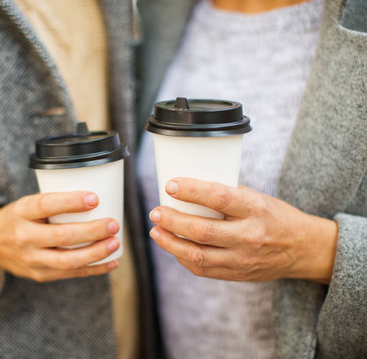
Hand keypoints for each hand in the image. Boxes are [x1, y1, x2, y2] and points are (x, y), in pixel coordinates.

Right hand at [0, 191, 119, 281]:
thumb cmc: (18, 219)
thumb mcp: (26, 204)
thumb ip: (53, 203)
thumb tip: (96, 198)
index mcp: (21, 212)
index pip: (46, 205)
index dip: (71, 202)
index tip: (94, 198)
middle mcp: (24, 237)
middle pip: (62, 236)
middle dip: (92, 231)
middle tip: (113, 224)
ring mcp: (32, 260)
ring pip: (68, 260)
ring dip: (96, 253)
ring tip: (115, 243)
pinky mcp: (41, 275)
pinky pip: (71, 274)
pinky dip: (95, 269)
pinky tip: (112, 262)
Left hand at [149, 178, 337, 283]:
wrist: (304, 249)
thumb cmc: (276, 217)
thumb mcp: (258, 198)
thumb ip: (227, 195)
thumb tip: (189, 188)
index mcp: (255, 209)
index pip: (219, 197)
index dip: (191, 191)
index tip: (171, 185)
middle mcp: (249, 236)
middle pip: (202, 231)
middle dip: (172, 220)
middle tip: (155, 212)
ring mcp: (242, 259)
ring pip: (197, 255)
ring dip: (170, 243)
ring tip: (156, 231)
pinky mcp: (236, 275)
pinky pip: (203, 269)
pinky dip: (183, 258)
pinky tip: (173, 247)